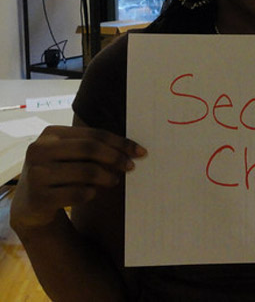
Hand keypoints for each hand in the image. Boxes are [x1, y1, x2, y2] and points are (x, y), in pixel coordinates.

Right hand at [10, 125, 146, 230]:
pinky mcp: (39, 198)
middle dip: (116, 157)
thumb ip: (94, 148)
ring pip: (86, 172)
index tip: (140, 151)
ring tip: (114, 180)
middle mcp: (39, 150)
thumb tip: (132, 151)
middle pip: (90, 148)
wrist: (30, 204)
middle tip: (130, 166)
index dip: (120, 142)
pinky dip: (91, 193)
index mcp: (50, 134)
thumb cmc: (59, 173)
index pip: (93, 134)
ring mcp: (36, 174)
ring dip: (107, 177)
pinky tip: (92, 193)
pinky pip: (78, 193)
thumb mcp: (69, 155)